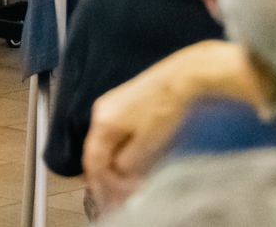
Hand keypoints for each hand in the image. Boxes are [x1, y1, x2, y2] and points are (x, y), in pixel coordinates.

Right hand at [83, 41, 261, 209]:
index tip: (113, 198)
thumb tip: (120, 171)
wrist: (183, 77)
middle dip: (110, 173)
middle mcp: (102, 110)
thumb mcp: (146, 147)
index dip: (101, 183)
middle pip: (99, 150)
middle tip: (124, 191)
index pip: (93, 160)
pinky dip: (124, 148)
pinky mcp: (127, 101)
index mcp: (102, 122)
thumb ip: (127, 164)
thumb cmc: (164, 111)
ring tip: (133, 177)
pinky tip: (137, 157)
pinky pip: (118, 131)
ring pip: (109, 141)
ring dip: (119, 161)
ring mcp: (114, 103)